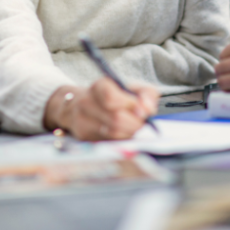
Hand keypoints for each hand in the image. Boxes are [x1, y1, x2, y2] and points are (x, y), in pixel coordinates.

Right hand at [43, 78, 158, 140]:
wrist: (90, 107)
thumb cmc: (118, 97)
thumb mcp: (135, 89)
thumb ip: (147, 94)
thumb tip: (147, 109)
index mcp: (100, 86)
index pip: (111, 98)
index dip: (131, 106)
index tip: (143, 112)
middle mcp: (86, 101)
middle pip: (115, 118)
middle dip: (135, 124)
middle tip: (143, 125)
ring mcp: (82, 120)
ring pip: (112, 133)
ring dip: (129, 134)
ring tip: (133, 129)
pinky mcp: (84, 136)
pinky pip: (107, 143)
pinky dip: (120, 142)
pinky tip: (123, 136)